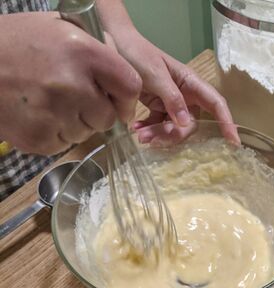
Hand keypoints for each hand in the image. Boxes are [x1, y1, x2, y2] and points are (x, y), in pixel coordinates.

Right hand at [0, 12, 141, 154]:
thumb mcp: (58, 29)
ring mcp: (56, 115)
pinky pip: (64, 144)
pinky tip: (37, 115)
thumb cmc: (16, 43)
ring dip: (74, 123)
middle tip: (73, 98)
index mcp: (83, 52)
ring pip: (85, 133)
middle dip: (96, 112)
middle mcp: (73, 85)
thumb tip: (121, 80)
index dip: (126, 99)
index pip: (129, 86)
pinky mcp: (40, 139)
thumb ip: (94, 52)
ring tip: (49, 103)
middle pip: (107, 117)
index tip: (120, 104)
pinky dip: (55, 134)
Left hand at [114, 32, 239, 144]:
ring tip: (139, 135)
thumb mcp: (155, 75)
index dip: (227, 123)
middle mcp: (186, 96)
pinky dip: (149, 130)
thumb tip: (187, 123)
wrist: (116, 47)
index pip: (216, 104)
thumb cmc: (138, 55)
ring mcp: (172, 104)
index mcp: (191, 83)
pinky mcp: (157, 108)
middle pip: (191, 125)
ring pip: (174, 129)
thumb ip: (172, 98)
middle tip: (150, 138)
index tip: (234, 142)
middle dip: (173, 135)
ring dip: (158, 135)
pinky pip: (159, 126)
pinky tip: (137, 128)